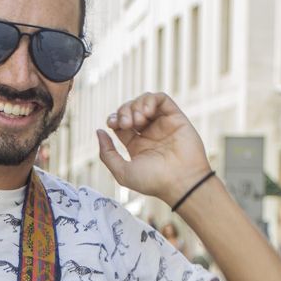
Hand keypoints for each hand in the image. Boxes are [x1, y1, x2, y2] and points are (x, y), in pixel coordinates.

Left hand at [95, 93, 211, 204]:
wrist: (181, 182)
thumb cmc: (154, 182)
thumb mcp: (122, 172)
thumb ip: (107, 154)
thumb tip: (99, 132)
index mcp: (137, 145)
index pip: (121, 123)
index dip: (114, 118)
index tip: (113, 123)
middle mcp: (150, 133)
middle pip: (131, 110)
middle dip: (124, 111)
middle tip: (126, 123)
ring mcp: (163, 125)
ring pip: (145, 102)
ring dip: (136, 105)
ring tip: (138, 119)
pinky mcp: (176, 118)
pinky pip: (162, 99)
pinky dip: (150, 100)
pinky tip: (147, 112)